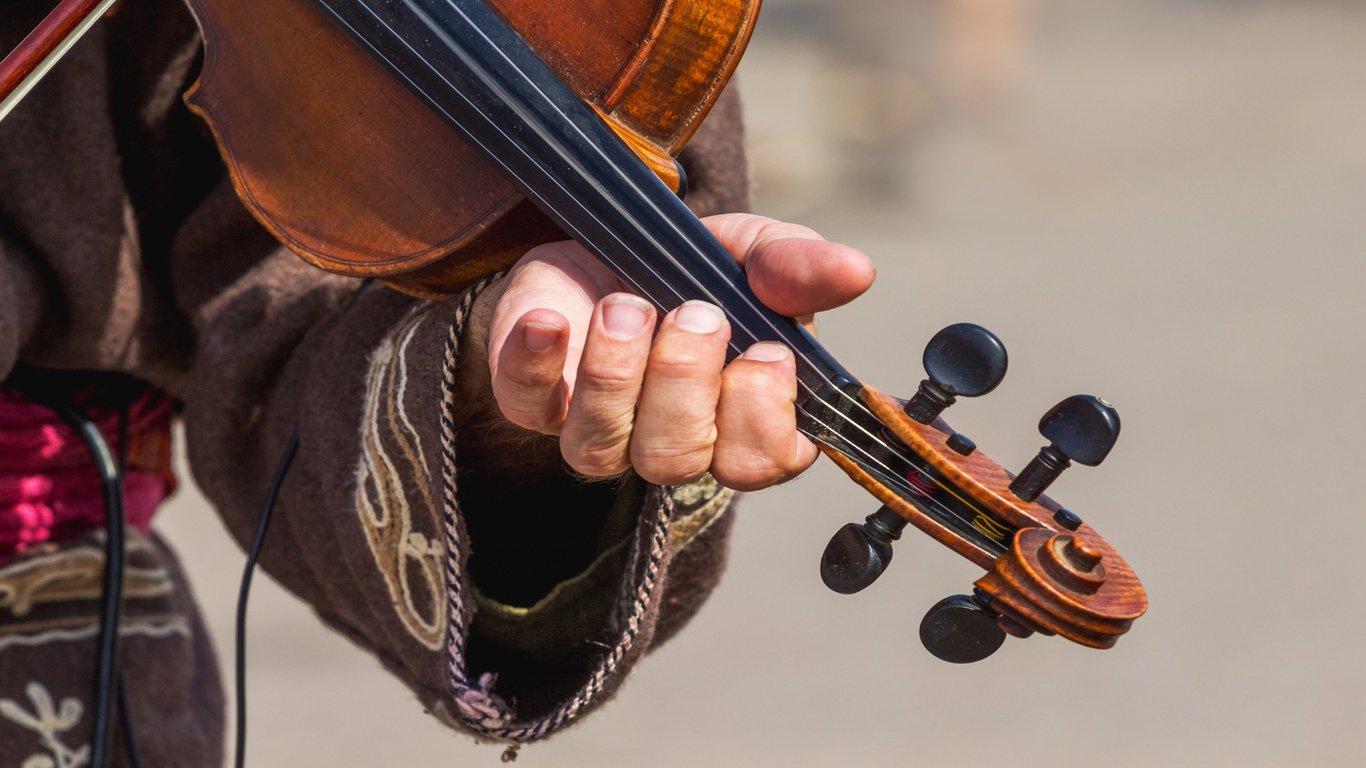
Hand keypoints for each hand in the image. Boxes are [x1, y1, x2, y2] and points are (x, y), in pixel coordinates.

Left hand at [466, 214, 874, 490]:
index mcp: (735, 420)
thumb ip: (799, 266)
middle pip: (677, 459)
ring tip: (629, 304)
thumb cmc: (693, 266)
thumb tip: (857, 270)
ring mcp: (593, 424)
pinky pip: (524, 402)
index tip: (767, 351)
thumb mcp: (754, 255)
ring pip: (601, 449)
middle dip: (686, 383)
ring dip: (619, 374)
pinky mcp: (530, 395)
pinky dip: (537, 362)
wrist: (605, 239)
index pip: (759, 464)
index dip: (762, 420)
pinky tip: (552, 321)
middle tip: (697, 312)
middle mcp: (664, 438)